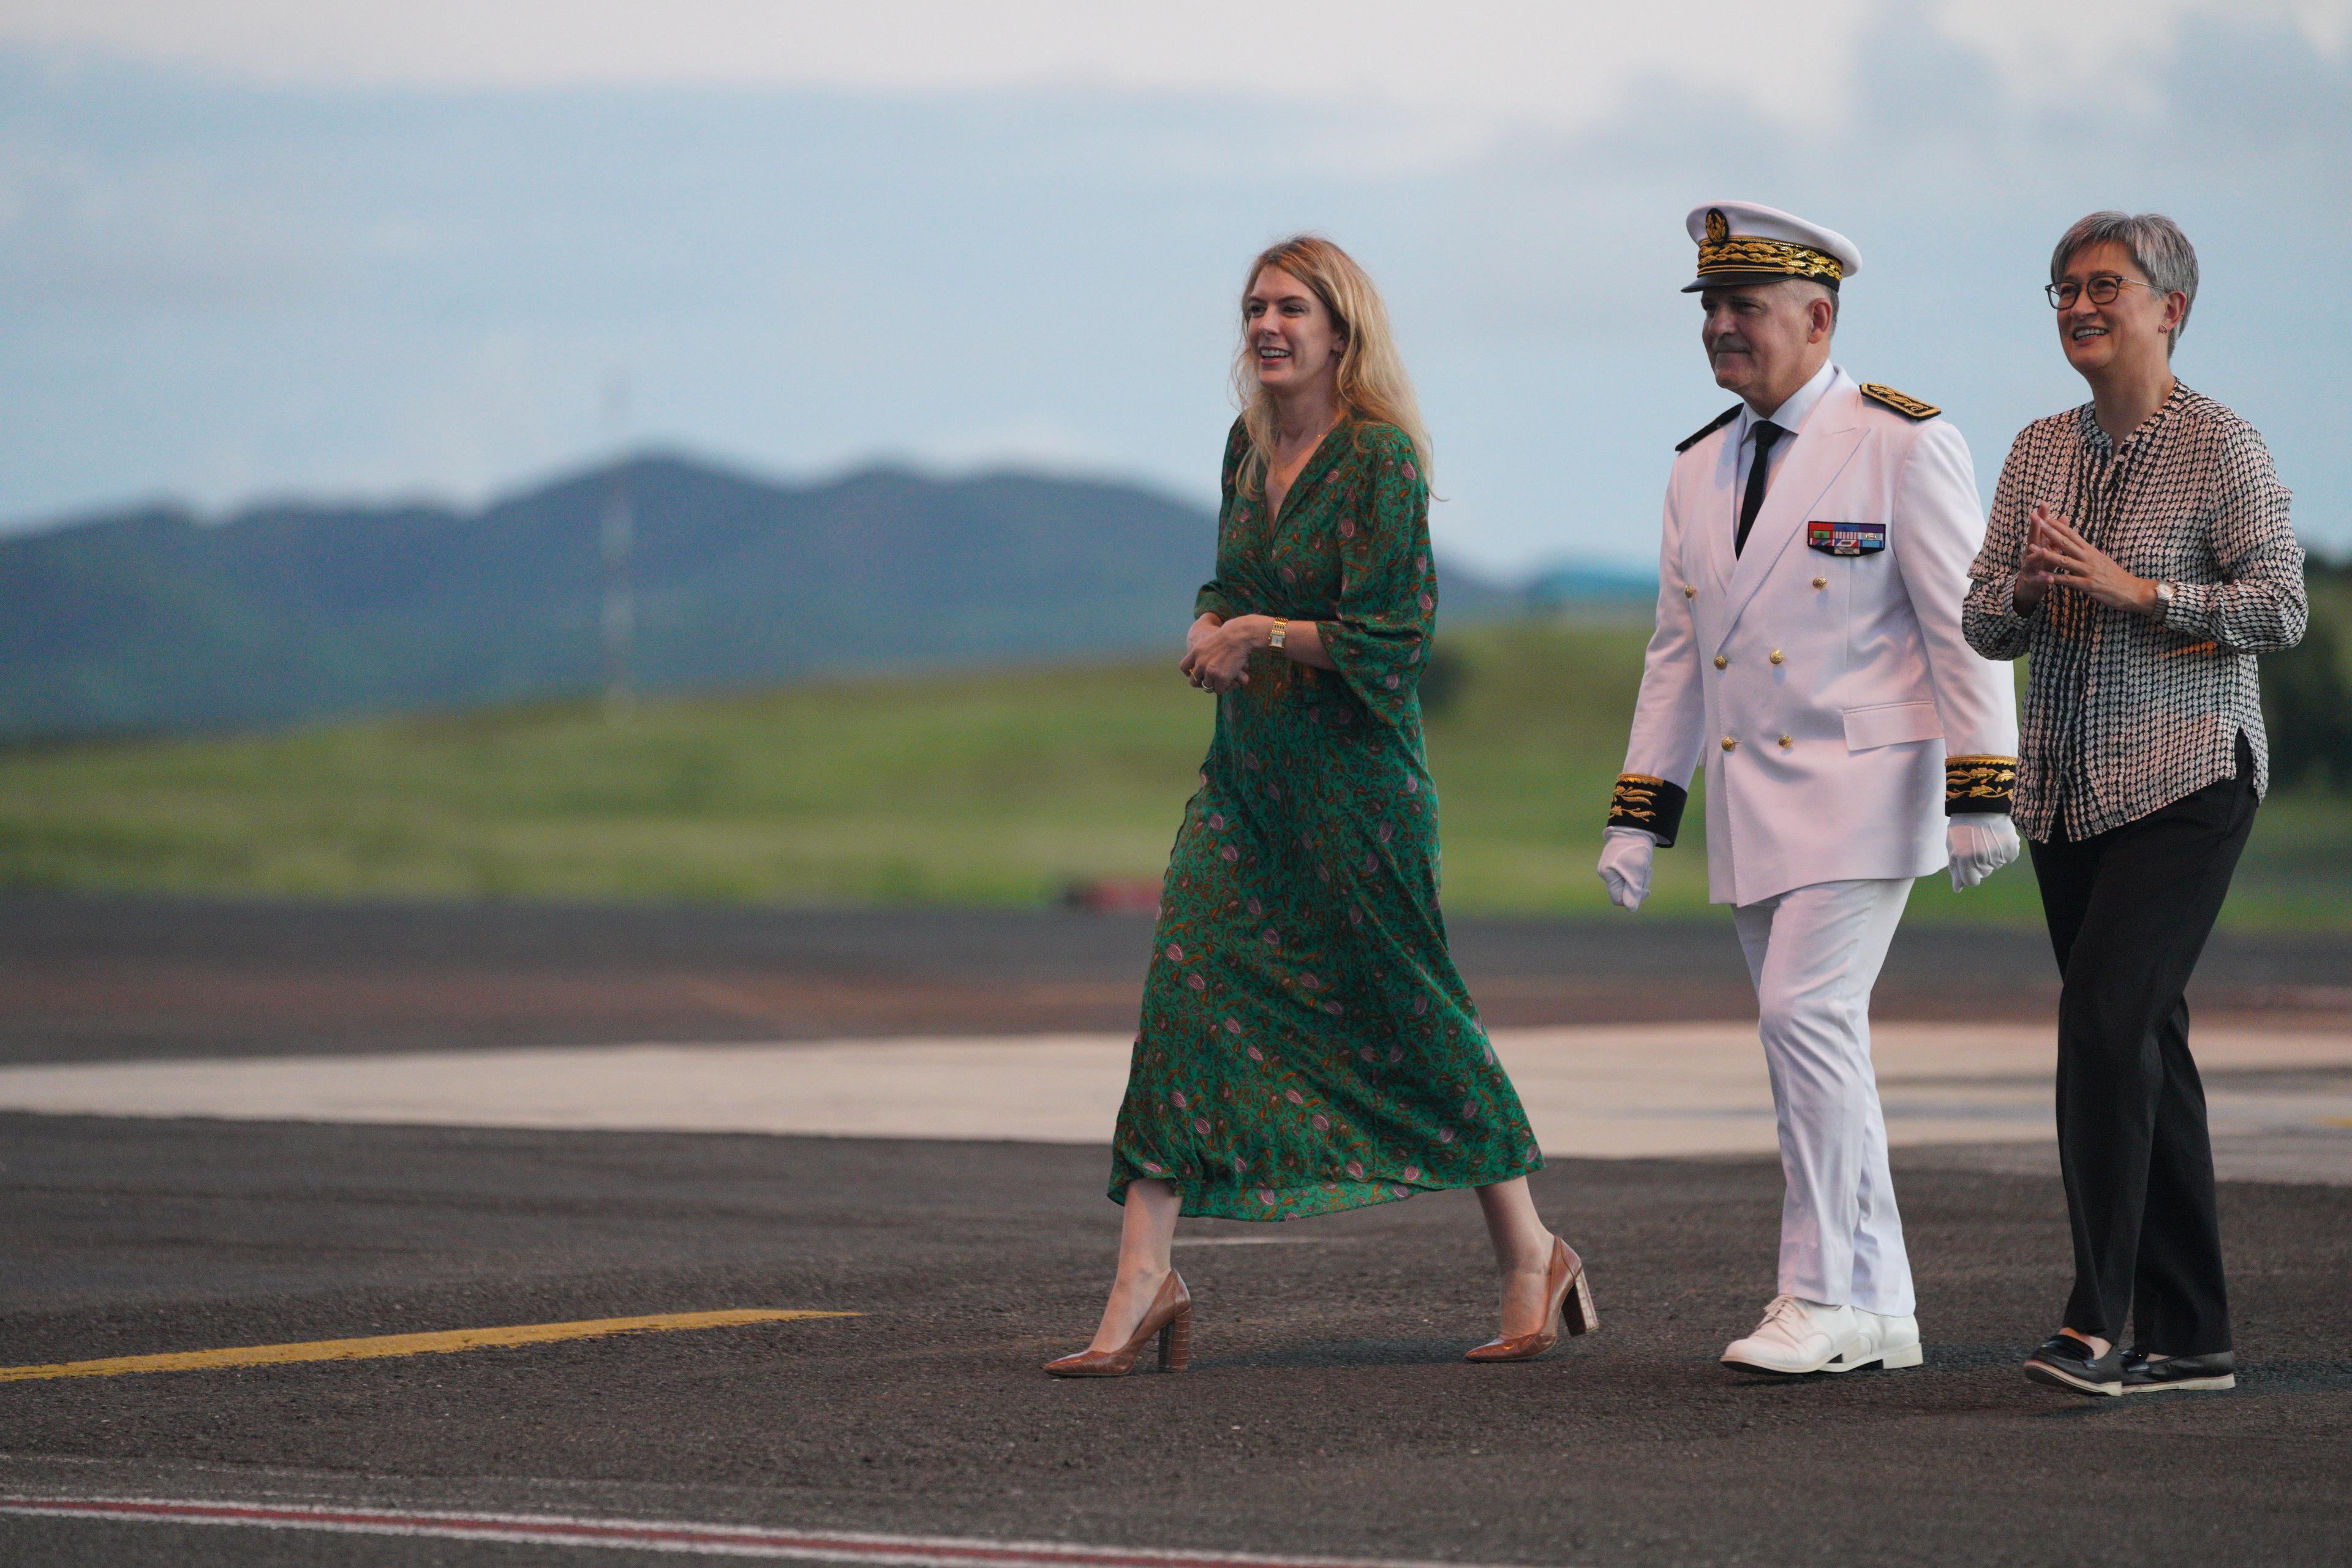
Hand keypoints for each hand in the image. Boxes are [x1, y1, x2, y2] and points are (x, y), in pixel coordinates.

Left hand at [1178, 615, 1255, 693]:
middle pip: (1193, 681)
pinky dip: (1225, 687)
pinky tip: (1230, 681)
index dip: (1189, 673)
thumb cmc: (1229, 635)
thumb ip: (1203, 651)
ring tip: (1223, 681)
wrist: (1239, 636)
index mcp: (1196, 652)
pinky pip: (1219, 690)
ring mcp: (1210, 671)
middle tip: (1211, 682)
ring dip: (1215, 685)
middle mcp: (1200, 663)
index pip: (1184, 667)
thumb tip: (1202, 660)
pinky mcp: (1221, 678)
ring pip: (1208, 687)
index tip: (1194, 674)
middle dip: (1201, 684)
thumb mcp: (1210, 640)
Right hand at [1596, 828, 1654, 910]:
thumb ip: (1634, 891)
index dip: (1632, 898)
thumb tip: (1631, 909)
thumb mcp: (1637, 871)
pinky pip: (1626, 874)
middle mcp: (1605, 872)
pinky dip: (1636, 872)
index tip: (1646, 889)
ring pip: (1626, 883)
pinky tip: (1642, 863)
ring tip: (1645, 866)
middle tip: (1647, 872)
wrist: (1636, 826)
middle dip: (1637, 886)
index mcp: (1607, 875)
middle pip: (1623, 891)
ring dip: (1638, 878)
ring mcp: (1609, 867)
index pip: (1618, 899)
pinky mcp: (1615, 862)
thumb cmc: (1636, 848)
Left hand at [1948, 815, 2019, 890]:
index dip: (1969, 874)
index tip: (1968, 863)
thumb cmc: (1962, 827)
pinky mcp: (2011, 848)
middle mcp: (1982, 858)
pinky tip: (1997, 839)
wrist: (1981, 805)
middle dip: (1979, 864)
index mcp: (1964, 859)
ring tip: (1985, 839)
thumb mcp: (1953, 847)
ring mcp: (1998, 853)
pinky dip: (2003, 851)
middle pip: (1984, 874)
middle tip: (1975, 845)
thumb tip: (1958, 889)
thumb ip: (1955, 869)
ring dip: (1991, 857)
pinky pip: (2008, 858)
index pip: (1971, 882)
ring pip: (1996, 866)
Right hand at [2010, 503, 2064, 610]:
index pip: (2039, 528)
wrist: (2029, 588)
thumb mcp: (2049, 549)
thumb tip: (2064, 516)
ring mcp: (2028, 567)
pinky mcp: (2029, 581)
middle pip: (2031, 539)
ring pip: (2031, 560)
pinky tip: (2049, 578)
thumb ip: (2056, 534)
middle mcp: (2029, 553)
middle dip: (2033, 528)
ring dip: (2037, 555)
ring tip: (2044, 550)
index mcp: (2036, 545)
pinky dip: (2043, 579)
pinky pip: (2037, 579)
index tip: (2044, 503)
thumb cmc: (2042, 565)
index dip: (2041, 516)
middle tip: (2035, 517)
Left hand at [2024, 506, 2161, 616]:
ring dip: (2047, 554)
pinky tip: (2043, 577)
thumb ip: (2088, 553)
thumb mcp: (2101, 560)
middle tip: (2037, 521)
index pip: (2072, 535)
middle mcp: (2089, 558)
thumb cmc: (2115, 576)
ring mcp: (2088, 571)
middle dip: (2050, 532)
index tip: (2046, 517)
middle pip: (2066, 542)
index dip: (2058, 526)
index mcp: (2091, 551)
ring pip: (2064, 560)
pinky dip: (2055, 579)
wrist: (2132, 590)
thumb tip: (2080, 545)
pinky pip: (2069, 581)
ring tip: (2032, 548)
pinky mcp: (2088, 585)